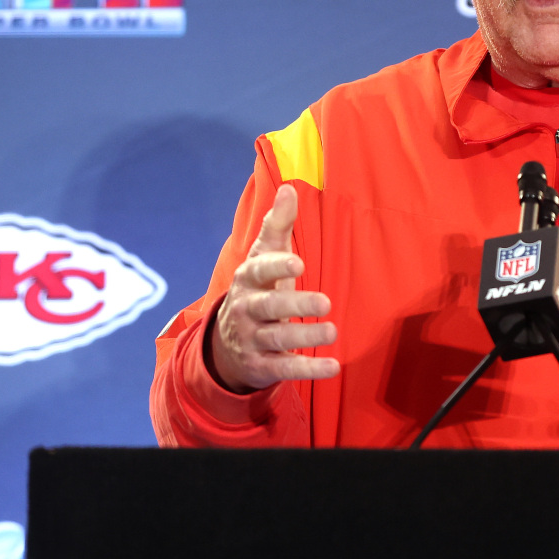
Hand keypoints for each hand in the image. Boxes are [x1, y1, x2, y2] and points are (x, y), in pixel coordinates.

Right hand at [208, 184, 339, 392]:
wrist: (226, 343)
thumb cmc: (258, 291)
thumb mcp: (263, 258)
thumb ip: (277, 226)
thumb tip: (289, 188)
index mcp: (248, 280)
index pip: (259, 271)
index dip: (277, 266)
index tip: (298, 263)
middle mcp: (247, 310)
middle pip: (269, 307)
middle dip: (295, 305)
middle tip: (325, 303)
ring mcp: (253, 339)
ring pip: (278, 339)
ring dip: (305, 337)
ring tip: (332, 331)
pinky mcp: (263, 366)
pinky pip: (285, 369)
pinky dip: (308, 369)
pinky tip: (333, 366)